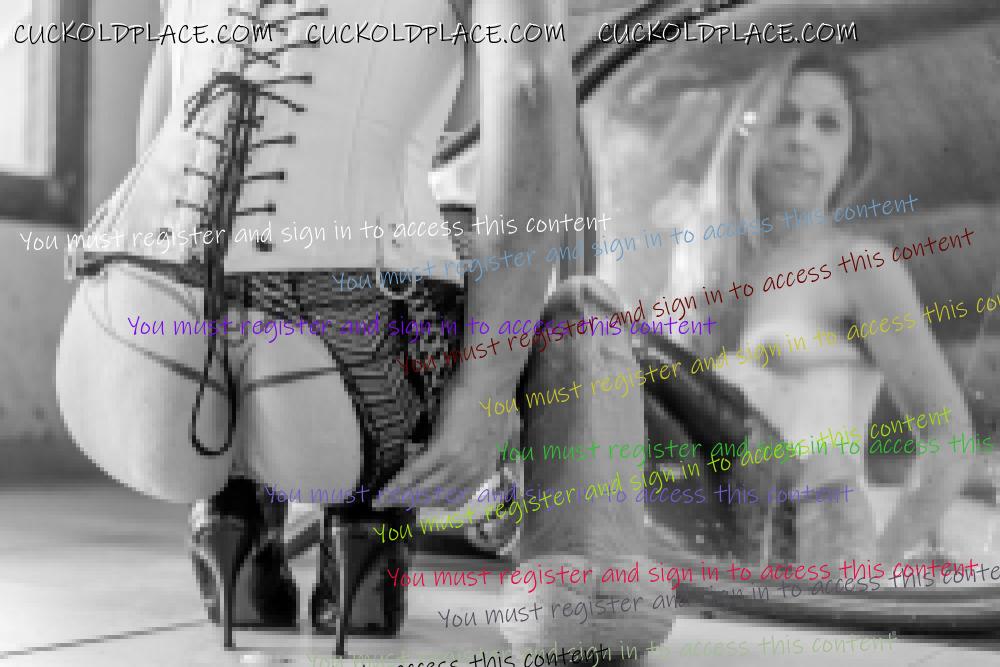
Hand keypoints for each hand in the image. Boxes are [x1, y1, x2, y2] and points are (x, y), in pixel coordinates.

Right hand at [375, 372, 514, 510]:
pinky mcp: (445, 447)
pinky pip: (416, 471)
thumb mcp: (488, 427)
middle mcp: (473, 470)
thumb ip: (476, 445)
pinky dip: (398, 484)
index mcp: (485, 466)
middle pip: (438, 497)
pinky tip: (385, 491)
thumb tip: (461, 449)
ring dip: (402, 496)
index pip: (457, 496)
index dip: (435, 503)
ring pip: (425, 487)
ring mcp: (459, 461)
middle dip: (414, 502)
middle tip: (394, 504)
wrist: (492, 379)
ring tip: (384, 500)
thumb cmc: (491, 394)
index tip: (420, 503)